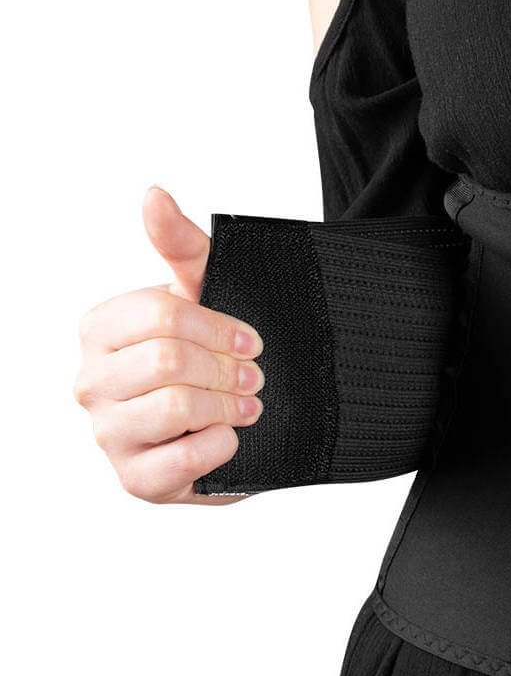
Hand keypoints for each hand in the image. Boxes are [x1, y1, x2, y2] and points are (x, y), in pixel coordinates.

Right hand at [74, 188, 263, 503]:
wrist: (253, 422)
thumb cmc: (220, 352)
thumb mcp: (210, 291)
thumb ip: (181, 244)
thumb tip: (153, 194)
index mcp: (101, 331)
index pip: (158, 314)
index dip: (218, 326)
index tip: (250, 340)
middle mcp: (91, 382)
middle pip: (167, 361)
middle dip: (226, 368)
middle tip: (253, 377)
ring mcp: (109, 435)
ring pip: (173, 407)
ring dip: (228, 405)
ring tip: (248, 406)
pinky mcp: (137, 481)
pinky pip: (184, 458)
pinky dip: (223, 445)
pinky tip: (232, 437)